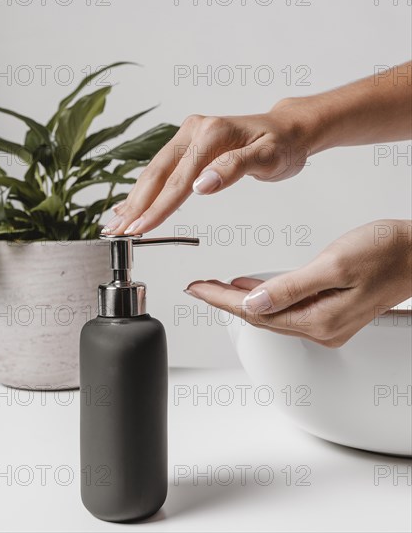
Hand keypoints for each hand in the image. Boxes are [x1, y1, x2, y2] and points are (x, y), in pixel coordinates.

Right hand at [102, 98, 320, 234]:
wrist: (288, 130)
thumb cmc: (282, 145)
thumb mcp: (267, 158)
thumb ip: (233, 169)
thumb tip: (201, 186)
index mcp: (211, 133)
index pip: (179, 179)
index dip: (158, 208)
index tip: (139, 229)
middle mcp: (194, 130)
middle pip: (157, 174)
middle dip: (136, 206)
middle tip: (117, 231)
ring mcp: (189, 135)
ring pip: (155, 172)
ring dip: (135, 199)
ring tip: (116, 223)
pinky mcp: (188, 144)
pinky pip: (162, 169)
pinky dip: (145, 189)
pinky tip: (130, 204)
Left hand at [184, 220, 411, 347]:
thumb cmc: (385, 253)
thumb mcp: (333, 265)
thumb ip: (291, 288)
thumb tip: (253, 303)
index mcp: (318, 320)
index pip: (254, 313)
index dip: (221, 300)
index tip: (196, 289)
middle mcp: (320, 329)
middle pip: (259, 317)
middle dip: (225, 301)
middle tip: (199, 287)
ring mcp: (326, 324)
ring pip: (271, 314)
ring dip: (242, 300)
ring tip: (215, 287)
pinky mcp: (331, 313)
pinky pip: (287, 309)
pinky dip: (265, 297)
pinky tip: (252, 288)